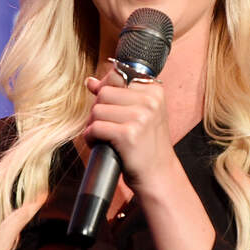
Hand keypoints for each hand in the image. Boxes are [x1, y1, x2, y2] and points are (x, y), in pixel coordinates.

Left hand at [83, 71, 177, 192]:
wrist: (158, 175)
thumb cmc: (146, 144)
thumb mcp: (140, 113)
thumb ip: (117, 94)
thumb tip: (90, 81)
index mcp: (154, 91)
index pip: (117, 75)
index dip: (105, 90)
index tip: (107, 105)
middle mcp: (150, 101)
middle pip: (104, 93)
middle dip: (98, 110)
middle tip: (106, 126)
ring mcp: (140, 117)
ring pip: (96, 110)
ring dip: (93, 125)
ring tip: (105, 136)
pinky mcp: (128, 134)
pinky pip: (95, 128)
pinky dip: (91, 138)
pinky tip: (100, 144)